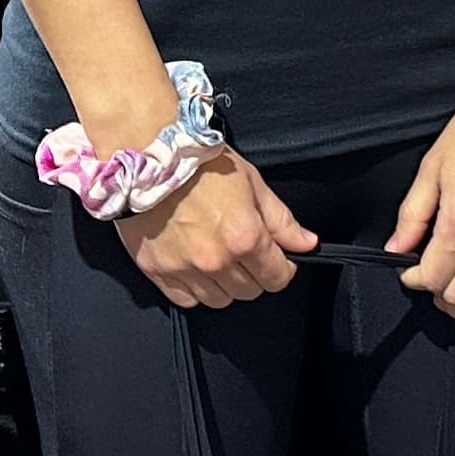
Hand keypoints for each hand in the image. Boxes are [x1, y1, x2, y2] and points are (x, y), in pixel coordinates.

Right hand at [121, 150, 317, 307]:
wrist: (147, 155)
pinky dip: (194, 289)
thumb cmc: (199, 163)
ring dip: (225, 285)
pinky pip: (185, 300)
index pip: (277, 277)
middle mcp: (216, 259)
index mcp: (245, 237)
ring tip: (219, 259)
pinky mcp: (158, 271)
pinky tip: (195, 267)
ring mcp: (185, 268)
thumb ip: (282, 220)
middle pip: (249, 292)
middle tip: (245, 253)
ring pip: (219, 300)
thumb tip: (307, 243)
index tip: (277, 260)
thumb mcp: (252, 182)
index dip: (282, 269)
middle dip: (254, 275)